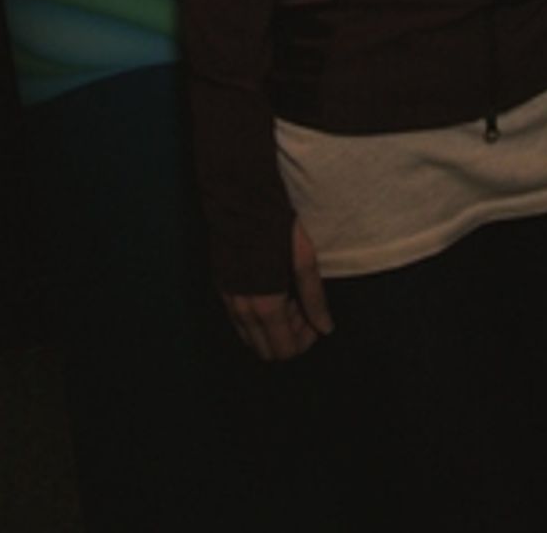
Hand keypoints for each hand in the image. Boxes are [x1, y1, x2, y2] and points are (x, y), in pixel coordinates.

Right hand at [220, 219, 333, 360]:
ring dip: (272, 328)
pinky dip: (256, 317)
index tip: (314, 317)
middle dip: (289, 336)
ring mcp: (227, 300)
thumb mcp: (303, 256)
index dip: (305, 340)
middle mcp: (242, 310)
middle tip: (302, 307)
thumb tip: (326, 328)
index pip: (284, 350)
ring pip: (250, 338)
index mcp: (265, 305)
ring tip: (288, 298)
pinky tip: (270, 291)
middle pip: (266, 350)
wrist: (238, 196)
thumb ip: (314, 296)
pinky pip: (238, 321)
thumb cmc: (276, 222)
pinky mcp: (220, 288)